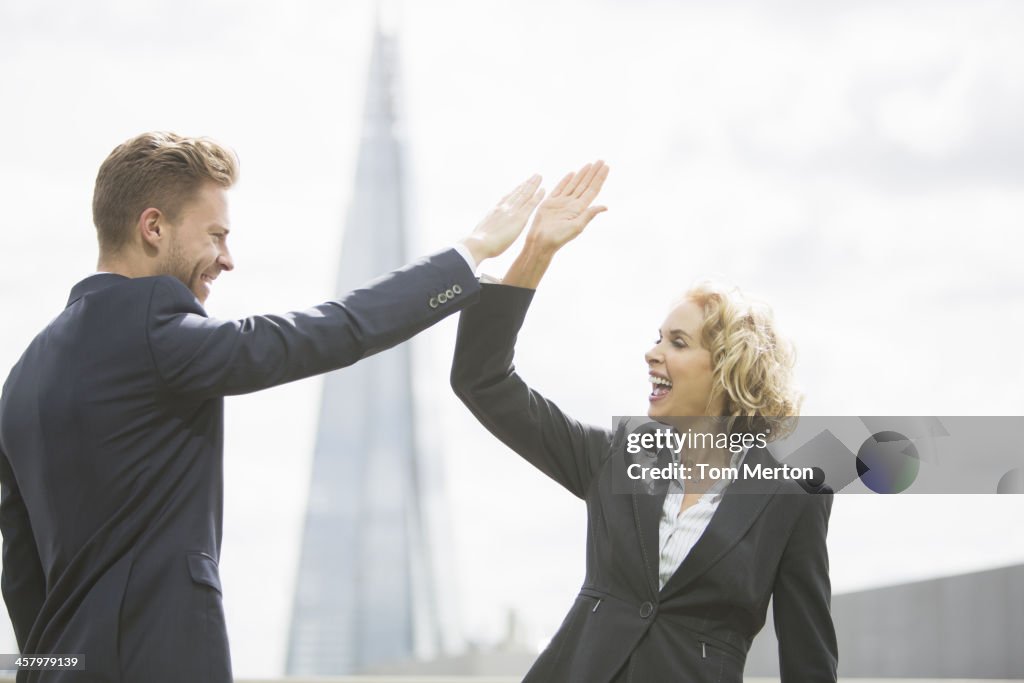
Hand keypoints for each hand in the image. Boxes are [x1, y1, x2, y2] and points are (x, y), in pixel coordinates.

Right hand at [460, 174, 544, 264]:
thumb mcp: (481, 232)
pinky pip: (531, 204)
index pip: (506, 198)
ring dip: (532, 185)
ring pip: (525, 195)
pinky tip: (543, 190)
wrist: (478, 244)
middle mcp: (503, 208)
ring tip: (538, 177)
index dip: (515, 191)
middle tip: (533, 176)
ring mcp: (511, 211)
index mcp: (494, 211)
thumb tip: (483, 233)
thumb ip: (486, 229)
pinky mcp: (519, 218)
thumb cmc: (477, 244)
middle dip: (525, 184)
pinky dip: (538, 196)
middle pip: (517, 193)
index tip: (520, 185)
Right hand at [501, 160, 609, 289]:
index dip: (599, 178)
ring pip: (574, 184)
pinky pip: (560, 188)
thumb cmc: (558, 237)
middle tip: (601, 160)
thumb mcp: (577, 227)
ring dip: (582, 174)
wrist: (540, 241)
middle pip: (585, 185)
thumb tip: (605, 206)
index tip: (606, 167)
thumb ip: (589, 214)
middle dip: (593, 173)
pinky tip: (572, 173)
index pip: (592, 190)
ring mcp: (562, 202)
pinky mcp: (550, 202)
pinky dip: (566, 180)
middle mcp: (572, 204)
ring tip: (590, 164)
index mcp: (580, 209)